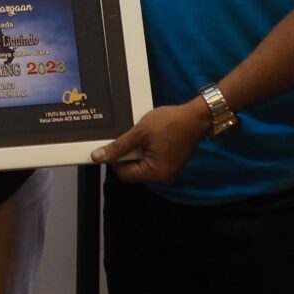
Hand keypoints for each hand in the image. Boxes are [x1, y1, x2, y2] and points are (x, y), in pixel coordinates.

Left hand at [91, 102, 208, 183]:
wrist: (196, 116)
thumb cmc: (168, 123)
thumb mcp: (139, 133)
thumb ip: (118, 147)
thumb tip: (96, 157)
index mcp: (154, 173)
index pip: (124, 174)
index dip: (115, 160)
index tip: (113, 144)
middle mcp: (162, 177)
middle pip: (134, 171)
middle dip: (127, 155)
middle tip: (126, 137)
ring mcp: (169, 171)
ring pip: (143, 165)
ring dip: (137, 151)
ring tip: (137, 135)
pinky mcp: (173, 163)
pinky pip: (153, 161)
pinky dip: (147, 150)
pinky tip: (147, 137)